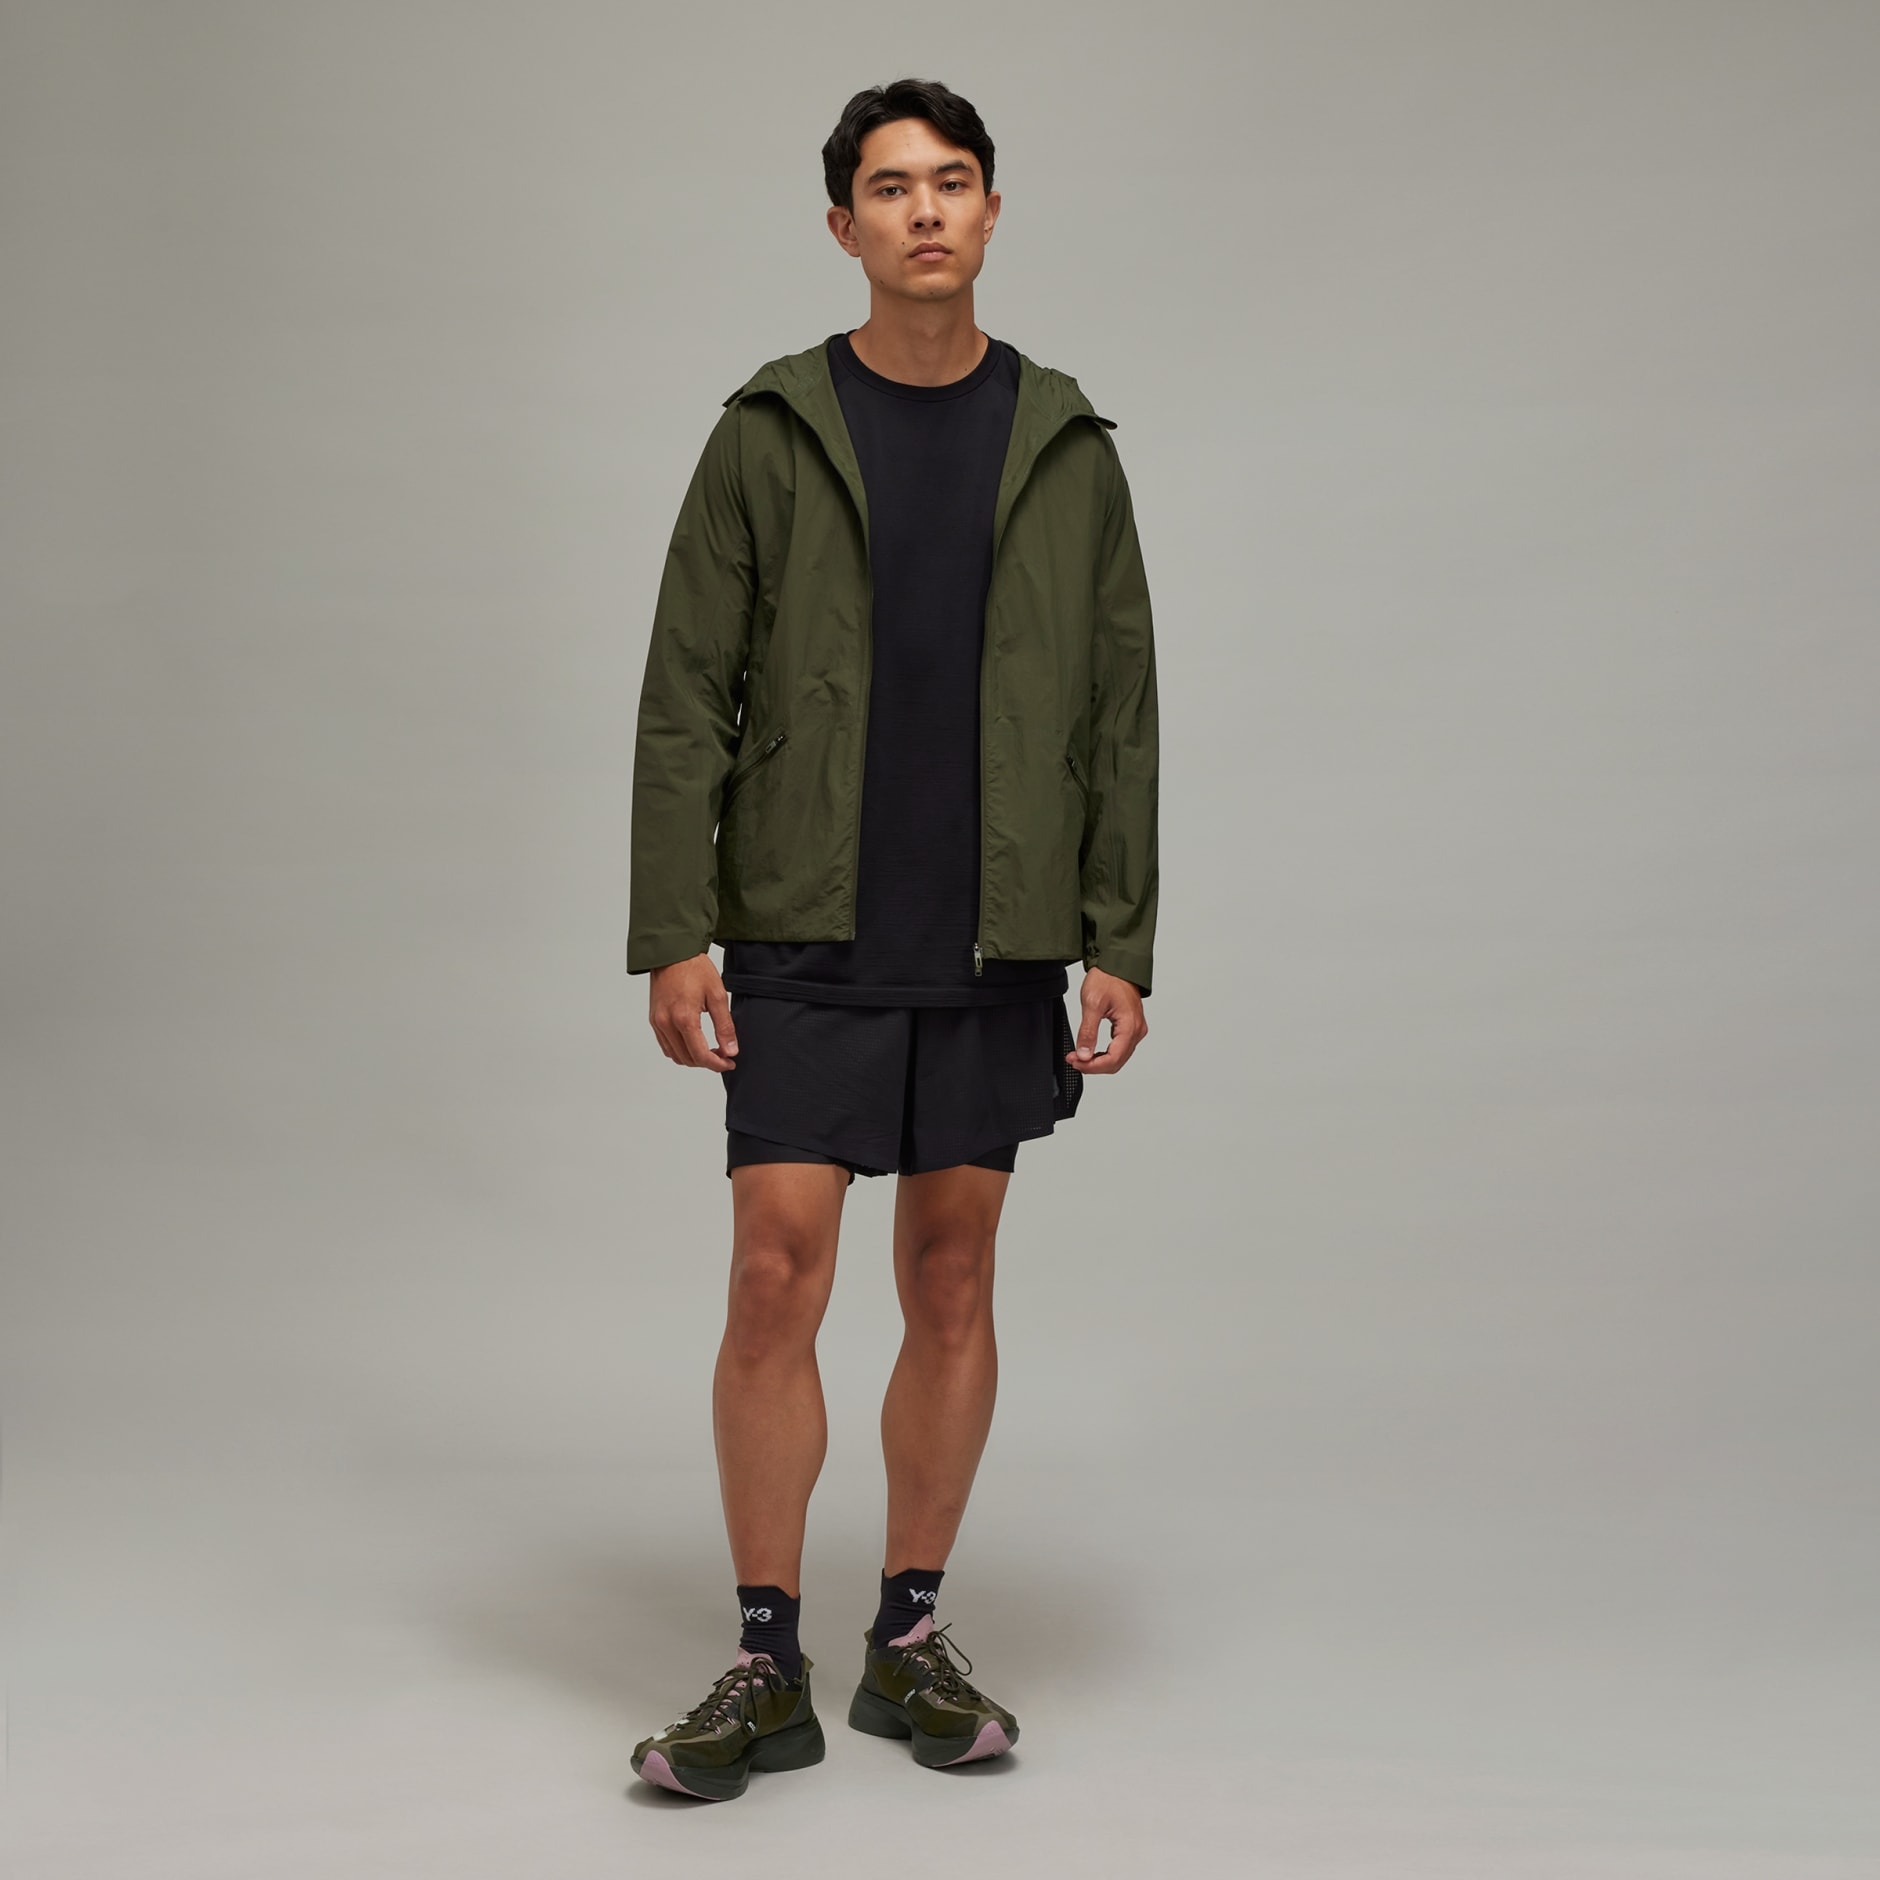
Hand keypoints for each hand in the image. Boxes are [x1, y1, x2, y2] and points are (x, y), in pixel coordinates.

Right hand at [648, 953, 737, 1070]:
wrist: (672, 952)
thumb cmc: (695, 969)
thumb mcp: (718, 995)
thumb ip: (725, 1026)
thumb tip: (731, 1050)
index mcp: (684, 1018)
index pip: (700, 1055)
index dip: (717, 1064)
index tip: (730, 1063)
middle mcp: (667, 1024)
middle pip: (687, 1059)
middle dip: (707, 1062)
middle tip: (723, 1055)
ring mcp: (658, 1022)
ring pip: (675, 1055)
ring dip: (693, 1058)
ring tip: (710, 1050)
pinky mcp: (654, 1019)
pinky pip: (666, 1045)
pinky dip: (680, 1050)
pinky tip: (693, 1042)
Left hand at [1068, 967, 1147, 1073]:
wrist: (1116, 965)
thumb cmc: (1107, 978)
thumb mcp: (1092, 1004)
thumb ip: (1088, 1032)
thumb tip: (1084, 1054)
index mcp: (1130, 1026)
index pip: (1113, 1059)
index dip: (1093, 1066)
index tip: (1076, 1062)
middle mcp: (1137, 1030)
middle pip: (1117, 1062)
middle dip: (1094, 1065)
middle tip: (1074, 1060)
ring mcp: (1135, 1029)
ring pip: (1118, 1057)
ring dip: (1098, 1061)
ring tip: (1079, 1056)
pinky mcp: (1130, 1027)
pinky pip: (1119, 1048)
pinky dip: (1104, 1053)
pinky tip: (1091, 1050)